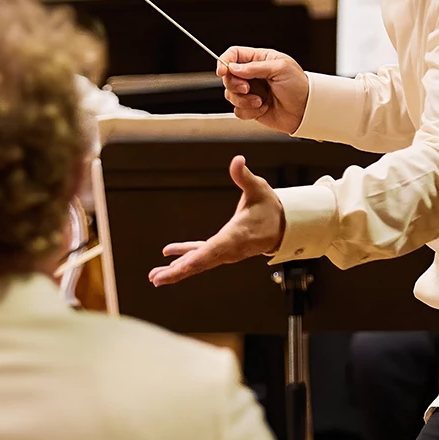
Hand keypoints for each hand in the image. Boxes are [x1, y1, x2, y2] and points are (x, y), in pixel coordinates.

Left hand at [148, 156, 285, 285]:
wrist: (283, 227)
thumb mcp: (259, 188)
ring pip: (198, 264)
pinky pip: (200, 256)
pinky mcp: (221, 250)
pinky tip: (168, 257)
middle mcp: (229, 249)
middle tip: (157, 279)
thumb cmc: (269, 207)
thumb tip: (237, 160)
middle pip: (201, 263)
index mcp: (236, 235)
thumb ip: (245, 176)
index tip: (181, 267)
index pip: (214, 248)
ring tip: (155, 278)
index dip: (196, 257)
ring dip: (177, 270)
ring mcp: (224, 252)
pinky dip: (184, 256)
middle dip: (178, 272)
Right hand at [217, 46, 308, 133]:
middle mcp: (253, 75)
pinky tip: (263, 108)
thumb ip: (255, 67)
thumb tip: (234, 67)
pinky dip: (249, 111)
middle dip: (235, 84)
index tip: (223, 71)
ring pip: (230, 95)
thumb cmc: (299, 87)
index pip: (234, 54)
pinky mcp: (251, 108)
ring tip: (260, 101)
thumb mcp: (280, 69)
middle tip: (247, 88)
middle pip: (228, 76)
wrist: (306, 111)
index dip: (224, 61)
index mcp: (260, 59)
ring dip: (243, 100)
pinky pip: (238, 110)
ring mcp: (251, 92)